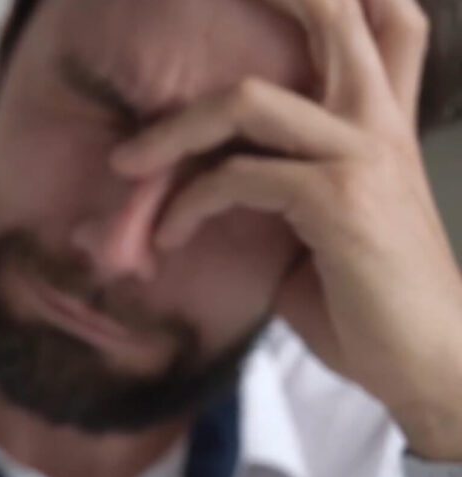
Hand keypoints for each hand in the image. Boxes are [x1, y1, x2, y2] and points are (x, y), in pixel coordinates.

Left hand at [110, 0, 461, 459]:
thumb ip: (277, 181)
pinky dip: (186, 206)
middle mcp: (378, 122)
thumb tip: (202, 176)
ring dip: (172, 132)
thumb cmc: (368, 300)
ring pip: (248, 101)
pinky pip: (236, 178)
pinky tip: (171, 237)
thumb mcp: (320, 225)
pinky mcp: (339, 200)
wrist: (425, 364)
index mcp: (381, 121)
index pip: (383, 21)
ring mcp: (362, 155)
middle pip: (335, 15)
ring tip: (128, 165)